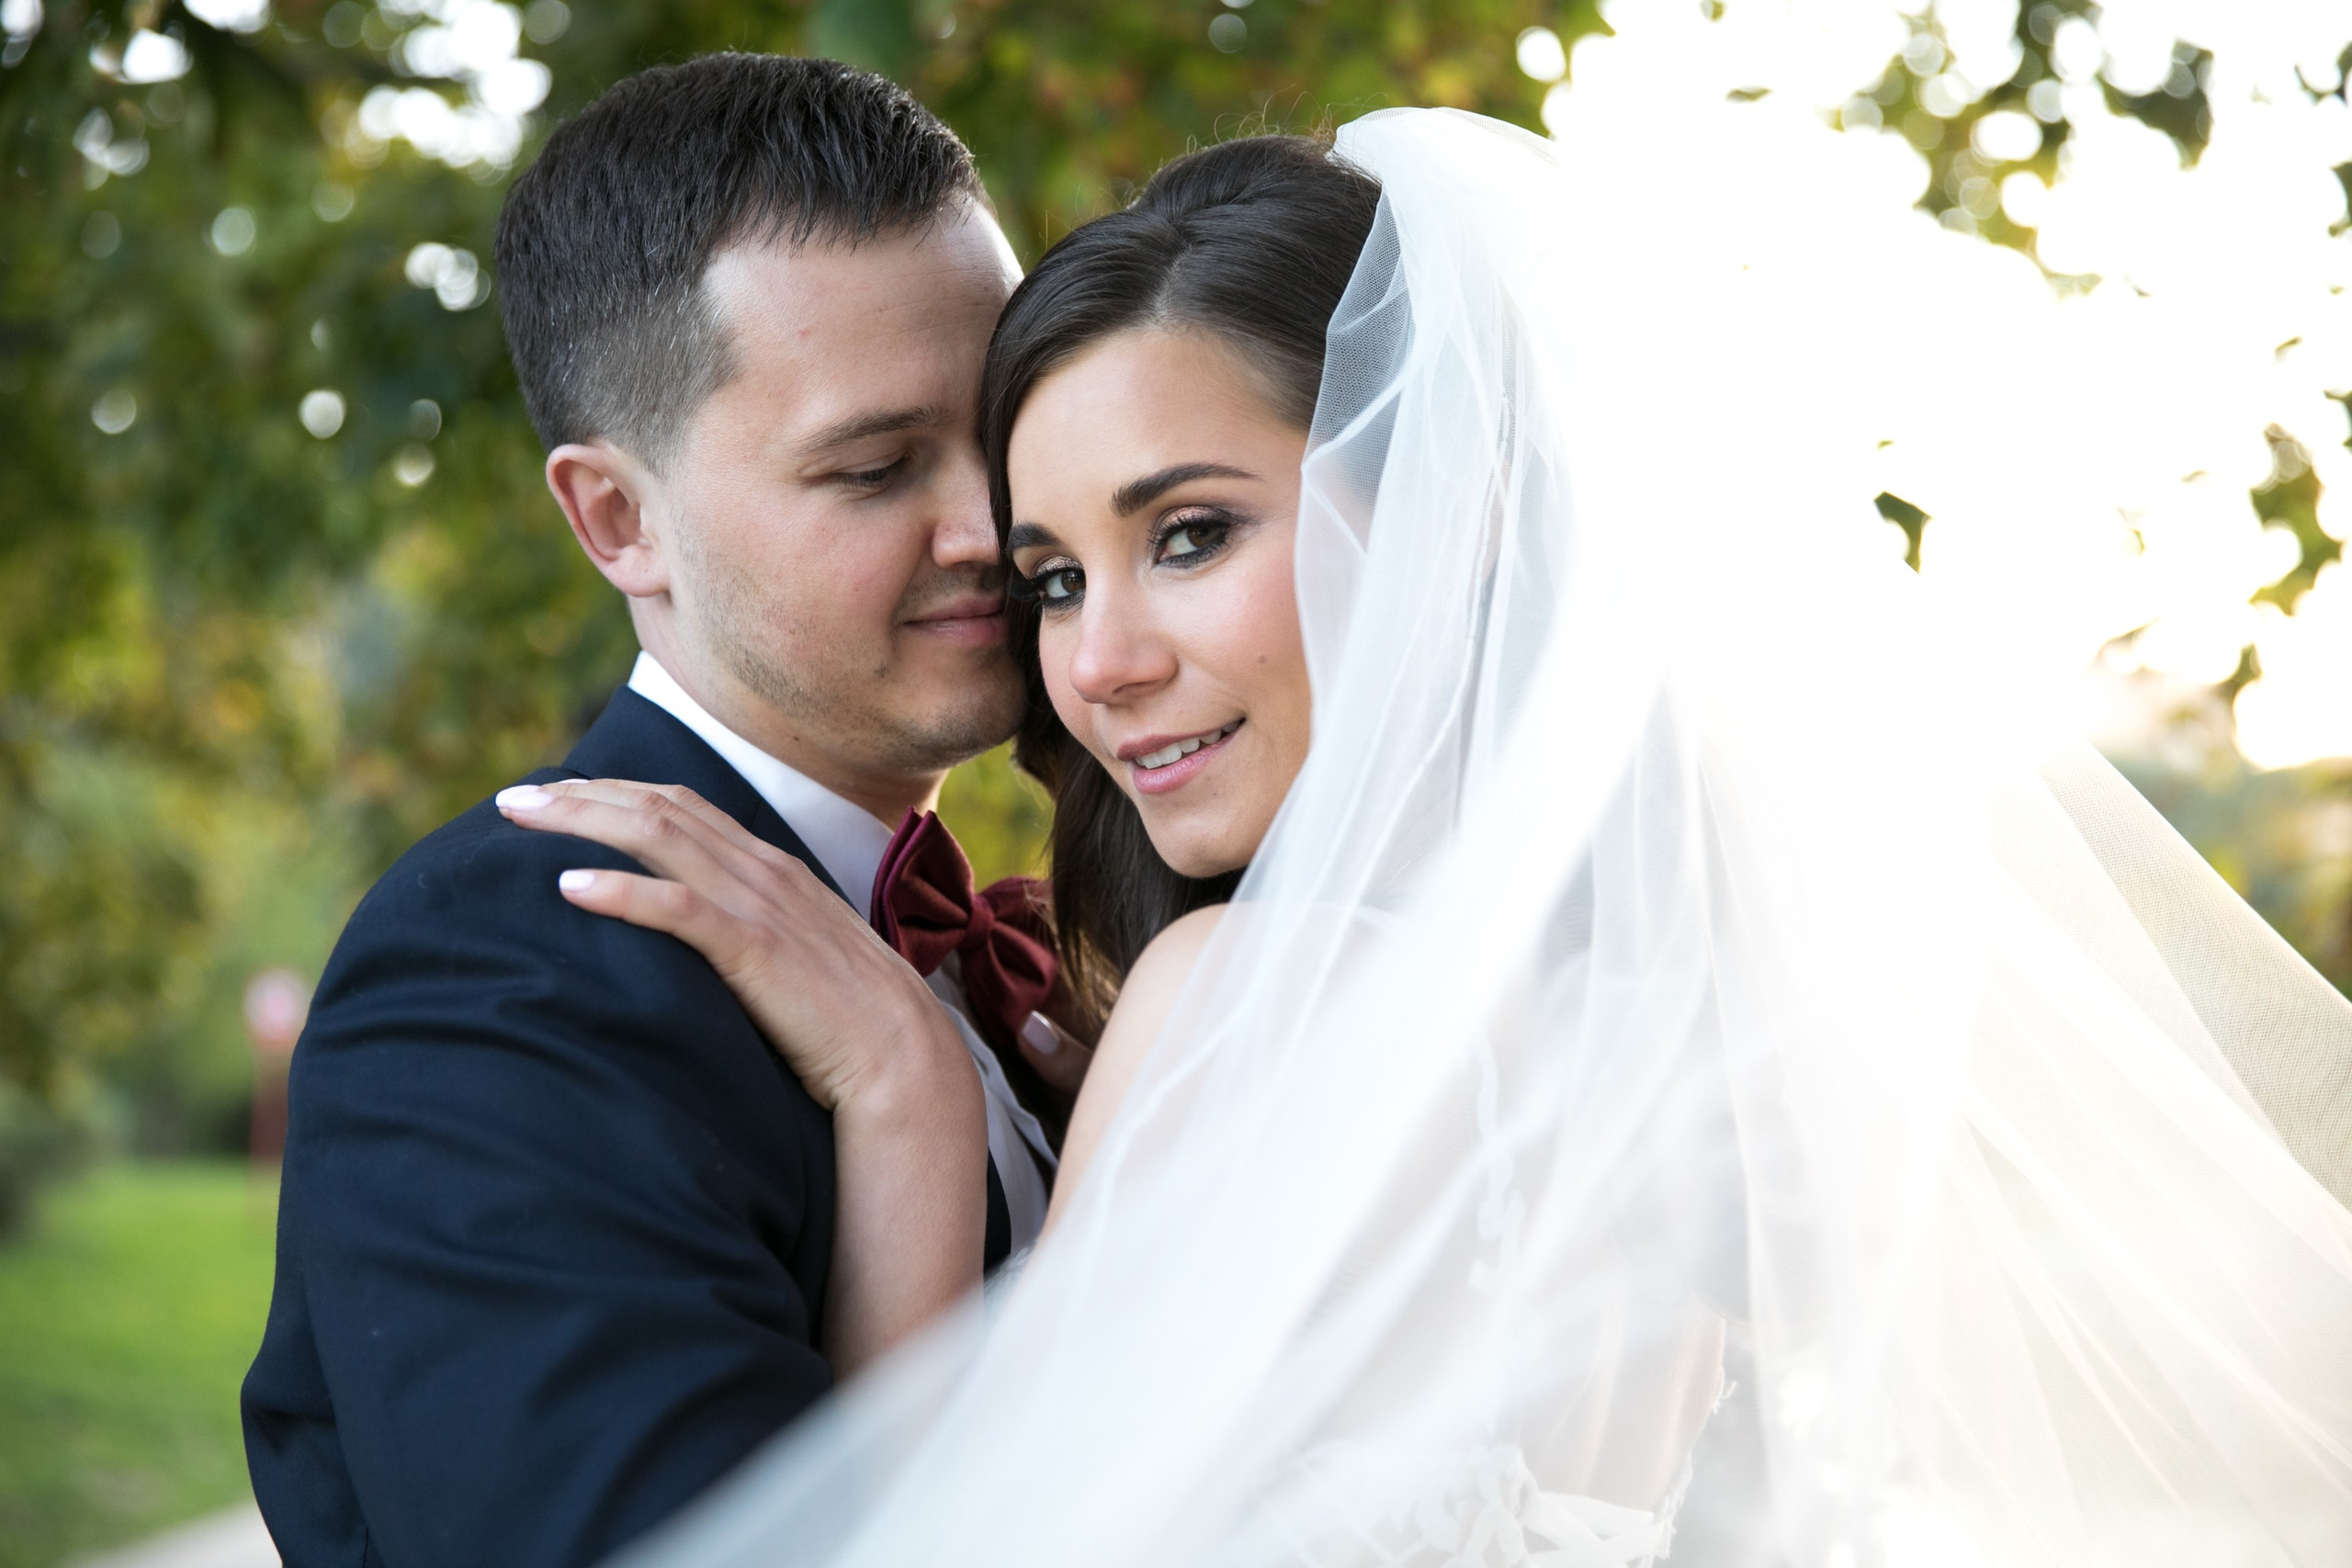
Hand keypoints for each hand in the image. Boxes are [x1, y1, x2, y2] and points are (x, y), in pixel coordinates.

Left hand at [495, 779, 968, 1116]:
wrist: (905, 1057)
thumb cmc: (848, 1020)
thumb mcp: (796, 958)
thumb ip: (752, 932)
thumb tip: (700, 938)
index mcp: (772, 869)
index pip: (683, 807)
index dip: (616, 795)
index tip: (559, 797)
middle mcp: (763, 872)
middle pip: (659, 809)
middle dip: (581, 796)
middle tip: (513, 799)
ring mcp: (761, 906)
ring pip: (659, 838)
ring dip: (584, 820)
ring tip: (521, 819)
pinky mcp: (756, 950)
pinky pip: (678, 908)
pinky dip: (621, 891)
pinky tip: (570, 886)